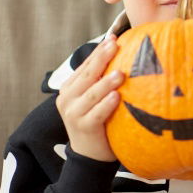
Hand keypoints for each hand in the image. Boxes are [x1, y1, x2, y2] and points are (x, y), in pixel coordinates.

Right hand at [55, 36, 121, 161]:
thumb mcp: (96, 99)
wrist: (90, 154)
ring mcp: (74, 114)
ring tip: (120, 74)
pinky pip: (96, 114)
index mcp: (70, 88)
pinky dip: (106, 105)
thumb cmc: (98, 121)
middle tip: (116, 45)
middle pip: (86, 75)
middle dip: (101, 59)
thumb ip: (101, 81)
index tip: (114, 38)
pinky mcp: (83, 128)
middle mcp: (68, 99)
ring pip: (90, 94)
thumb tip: (124, 56)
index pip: (85, 66)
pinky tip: (116, 97)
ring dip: (105, 83)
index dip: (99, 51)